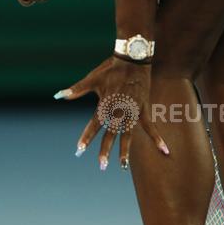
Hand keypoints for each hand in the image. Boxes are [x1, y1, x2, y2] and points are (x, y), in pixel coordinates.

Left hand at [54, 56, 168, 168]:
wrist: (133, 58)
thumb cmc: (111, 68)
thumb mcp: (92, 78)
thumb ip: (77, 89)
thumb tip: (58, 95)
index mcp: (106, 103)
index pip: (95, 123)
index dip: (87, 137)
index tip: (79, 149)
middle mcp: (119, 109)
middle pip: (112, 133)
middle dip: (105, 149)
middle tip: (101, 165)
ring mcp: (133, 110)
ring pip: (129, 134)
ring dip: (125, 150)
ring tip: (122, 166)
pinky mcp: (144, 108)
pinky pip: (151, 127)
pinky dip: (157, 139)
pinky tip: (165, 151)